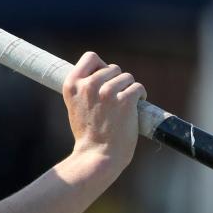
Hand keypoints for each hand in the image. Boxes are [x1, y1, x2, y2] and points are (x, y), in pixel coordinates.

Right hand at [62, 51, 145, 167]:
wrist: (97, 155)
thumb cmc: (88, 133)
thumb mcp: (75, 105)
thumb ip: (83, 87)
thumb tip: (100, 71)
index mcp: (72, 84)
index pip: (91, 57)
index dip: (100, 66)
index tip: (104, 79)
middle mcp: (88, 85)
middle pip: (113, 67)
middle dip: (117, 81)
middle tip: (116, 100)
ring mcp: (107, 92)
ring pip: (127, 77)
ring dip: (129, 89)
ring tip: (124, 105)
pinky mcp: (124, 101)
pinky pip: (138, 87)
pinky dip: (140, 96)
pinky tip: (135, 106)